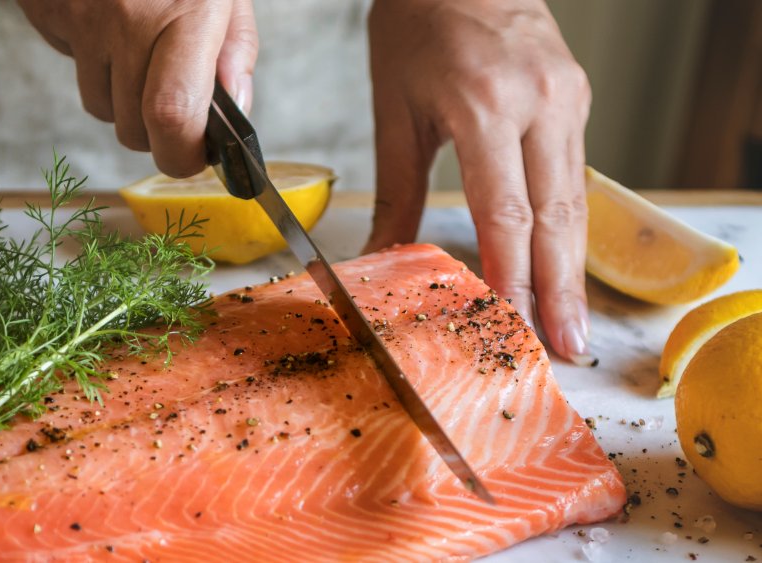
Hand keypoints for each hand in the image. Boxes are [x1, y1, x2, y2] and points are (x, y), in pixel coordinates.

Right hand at [18, 0, 257, 176]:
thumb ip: (235, 52)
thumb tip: (237, 112)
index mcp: (187, 12)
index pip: (173, 113)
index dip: (181, 155)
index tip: (193, 157)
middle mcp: (133, 17)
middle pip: (134, 128)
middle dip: (154, 135)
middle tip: (169, 103)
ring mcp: (86, 18)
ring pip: (100, 108)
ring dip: (120, 100)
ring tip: (136, 51)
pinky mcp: (51, 13)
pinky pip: (72, 72)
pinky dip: (91, 67)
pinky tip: (107, 31)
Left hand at [365, 0, 593, 364]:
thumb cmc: (419, 22)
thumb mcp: (395, 107)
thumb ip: (397, 188)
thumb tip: (385, 255)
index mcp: (487, 105)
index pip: (507, 212)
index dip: (513, 276)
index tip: (515, 325)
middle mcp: (541, 104)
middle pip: (556, 218)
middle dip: (560, 290)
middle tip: (565, 348)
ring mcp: (567, 100)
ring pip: (575, 201)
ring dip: (572, 267)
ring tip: (569, 323)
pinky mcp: (577, 99)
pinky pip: (574, 175)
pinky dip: (567, 227)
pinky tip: (561, 265)